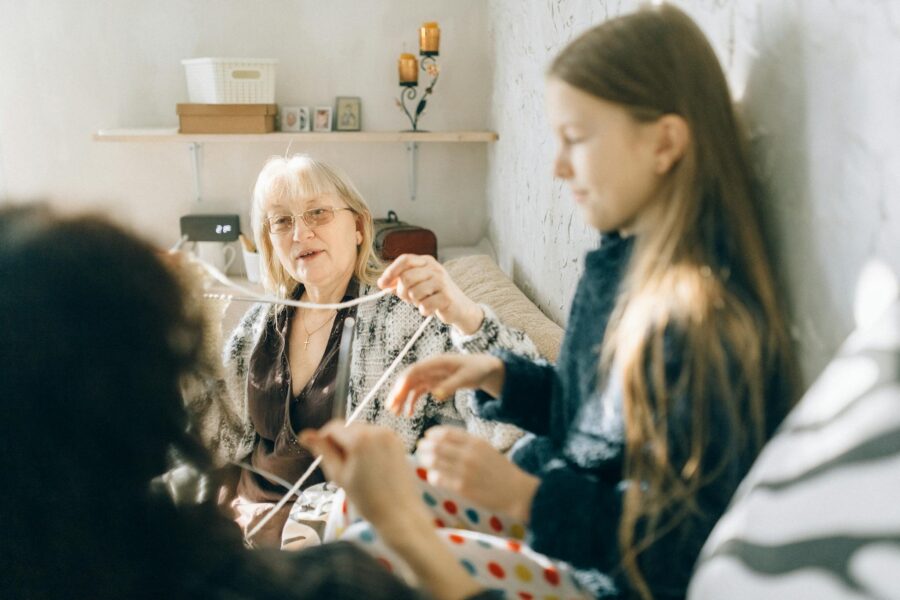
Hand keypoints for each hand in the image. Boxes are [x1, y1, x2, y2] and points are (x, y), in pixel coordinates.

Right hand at [301, 421, 483, 599]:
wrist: (399, 512)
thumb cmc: (367, 499)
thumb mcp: (338, 475)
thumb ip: (322, 451)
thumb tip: (305, 435)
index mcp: (360, 438)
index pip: (333, 427)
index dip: (324, 440)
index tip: (323, 456)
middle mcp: (377, 430)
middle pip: (348, 428)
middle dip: (341, 443)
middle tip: (343, 468)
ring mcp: (390, 434)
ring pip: (361, 432)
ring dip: (354, 445)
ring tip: (358, 470)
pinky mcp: (398, 441)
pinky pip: (375, 437)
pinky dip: (369, 447)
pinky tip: (371, 467)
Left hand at [377, 254, 483, 334]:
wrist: (459, 307)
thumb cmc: (435, 294)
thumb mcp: (417, 284)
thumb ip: (400, 281)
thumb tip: (382, 283)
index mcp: (427, 262)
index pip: (405, 260)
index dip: (391, 271)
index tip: (382, 284)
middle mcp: (435, 269)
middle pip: (406, 278)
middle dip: (402, 292)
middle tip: (408, 298)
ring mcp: (442, 282)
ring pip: (413, 293)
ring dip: (414, 302)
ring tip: (422, 302)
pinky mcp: (446, 298)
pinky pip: (424, 306)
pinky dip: (424, 310)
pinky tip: (430, 309)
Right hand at [387, 354, 505, 415]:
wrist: (484, 368)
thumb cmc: (476, 369)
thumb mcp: (466, 377)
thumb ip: (451, 385)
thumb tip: (435, 395)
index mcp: (436, 362)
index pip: (414, 370)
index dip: (403, 383)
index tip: (396, 396)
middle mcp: (430, 368)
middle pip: (408, 379)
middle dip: (398, 393)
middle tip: (390, 408)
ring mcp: (430, 375)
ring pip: (410, 387)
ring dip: (401, 399)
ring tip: (395, 413)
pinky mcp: (433, 383)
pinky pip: (418, 392)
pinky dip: (411, 402)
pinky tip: (409, 414)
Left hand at [416, 426, 538, 522]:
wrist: (516, 491)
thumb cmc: (500, 470)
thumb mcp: (487, 449)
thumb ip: (467, 443)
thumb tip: (443, 439)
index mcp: (476, 442)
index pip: (446, 433)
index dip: (433, 434)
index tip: (428, 436)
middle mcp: (469, 454)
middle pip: (437, 445)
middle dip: (425, 445)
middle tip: (420, 447)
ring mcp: (465, 471)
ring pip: (435, 461)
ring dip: (425, 459)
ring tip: (423, 460)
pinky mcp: (462, 488)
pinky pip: (439, 478)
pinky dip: (433, 476)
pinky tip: (433, 476)